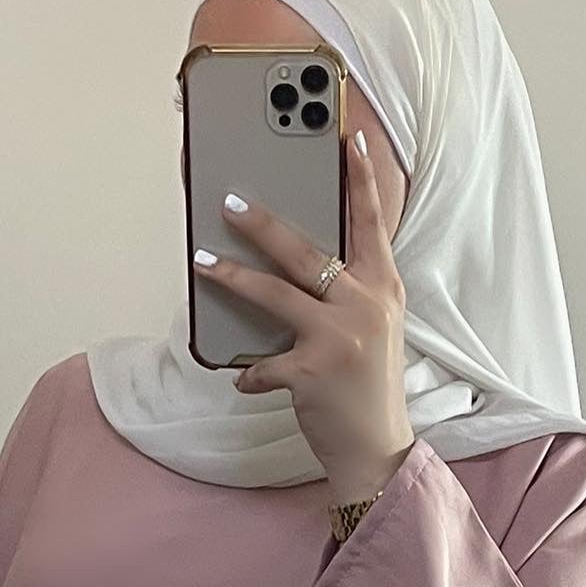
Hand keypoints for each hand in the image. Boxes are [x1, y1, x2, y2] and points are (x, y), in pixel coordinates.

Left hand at [192, 130, 415, 502]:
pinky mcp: (312, 370)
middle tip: (230, 201)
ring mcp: (340, 337)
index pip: (372, 223)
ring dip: (232, 276)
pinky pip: (264, 362)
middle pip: (307, 251)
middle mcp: (366, 305)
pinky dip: (250, 373)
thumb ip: (347, 293)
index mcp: (383, 288)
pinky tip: (245, 380)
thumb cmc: (367, 387)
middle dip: (264, 223)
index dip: (360, 179)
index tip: (347, 137)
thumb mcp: (372, 329)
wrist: (377, 449)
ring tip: (202, 261)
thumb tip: (293, 264)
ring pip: (275, 293)